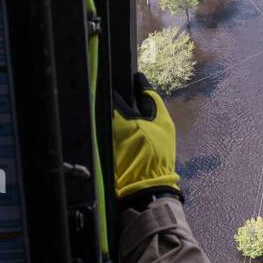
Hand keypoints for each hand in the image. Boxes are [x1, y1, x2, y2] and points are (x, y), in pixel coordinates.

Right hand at [112, 72, 181, 202]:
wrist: (142, 188)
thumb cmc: (143, 153)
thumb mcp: (130, 126)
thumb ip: (121, 107)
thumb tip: (112, 94)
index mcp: (161, 118)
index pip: (149, 94)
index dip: (139, 84)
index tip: (131, 74)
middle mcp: (156, 128)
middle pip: (139, 107)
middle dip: (126, 98)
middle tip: (110, 87)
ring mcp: (145, 142)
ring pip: (130, 121)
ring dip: (118, 115)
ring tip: (102, 103)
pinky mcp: (134, 154)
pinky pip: (123, 136)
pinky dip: (114, 129)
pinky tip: (102, 125)